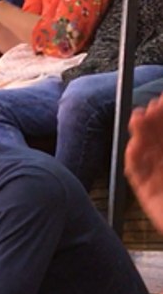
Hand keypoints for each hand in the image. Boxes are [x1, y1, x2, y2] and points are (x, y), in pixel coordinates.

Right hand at [126, 97, 162, 231]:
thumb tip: (156, 131)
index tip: (161, 100)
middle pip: (157, 140)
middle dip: (153, 122)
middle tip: (151, 106)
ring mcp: (158, 179)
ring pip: (145, 154)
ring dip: (140, 135)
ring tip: (138, 117)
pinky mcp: (147, 193)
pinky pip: (136, 174)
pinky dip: (133, 159)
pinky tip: (134, 145)